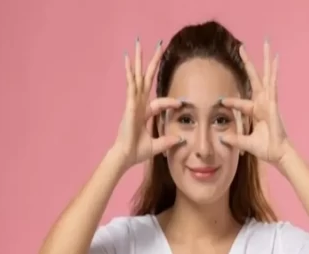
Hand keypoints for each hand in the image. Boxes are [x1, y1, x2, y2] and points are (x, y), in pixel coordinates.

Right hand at [113, 39, 184, 168]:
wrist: (126, 156)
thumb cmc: (137, 151)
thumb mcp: (157, 145)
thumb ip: (168, 140)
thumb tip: (181, 139)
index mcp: (144, 113)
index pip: (160, 102)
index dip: (171, 102)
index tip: (182, 103)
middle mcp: (138, 104)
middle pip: (145, 79)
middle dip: (151, 62)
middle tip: (157, 45)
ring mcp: (132, 103)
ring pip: (137, 77)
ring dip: (138, 60)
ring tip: (139, 43)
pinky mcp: (129, 104)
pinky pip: (131, 85)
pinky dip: (129, 72)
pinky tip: (128, 60)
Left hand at [219, 41, 290, 164]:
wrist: (277, 154)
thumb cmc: (265, 148)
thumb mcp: (244, 142)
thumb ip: (233, 139)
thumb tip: (221, 138)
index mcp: (256, 112)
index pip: (240, 103)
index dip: (230, 102)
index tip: (220, 101)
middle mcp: (263, 103)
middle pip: (255, 79)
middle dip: (248, 63)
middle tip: (242, 47)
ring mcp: (269, 101)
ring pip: (266, 76)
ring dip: (265, 60)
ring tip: (266, 43)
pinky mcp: (274, 103)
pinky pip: (273, 84)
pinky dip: (274, 72)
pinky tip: (275, 59)